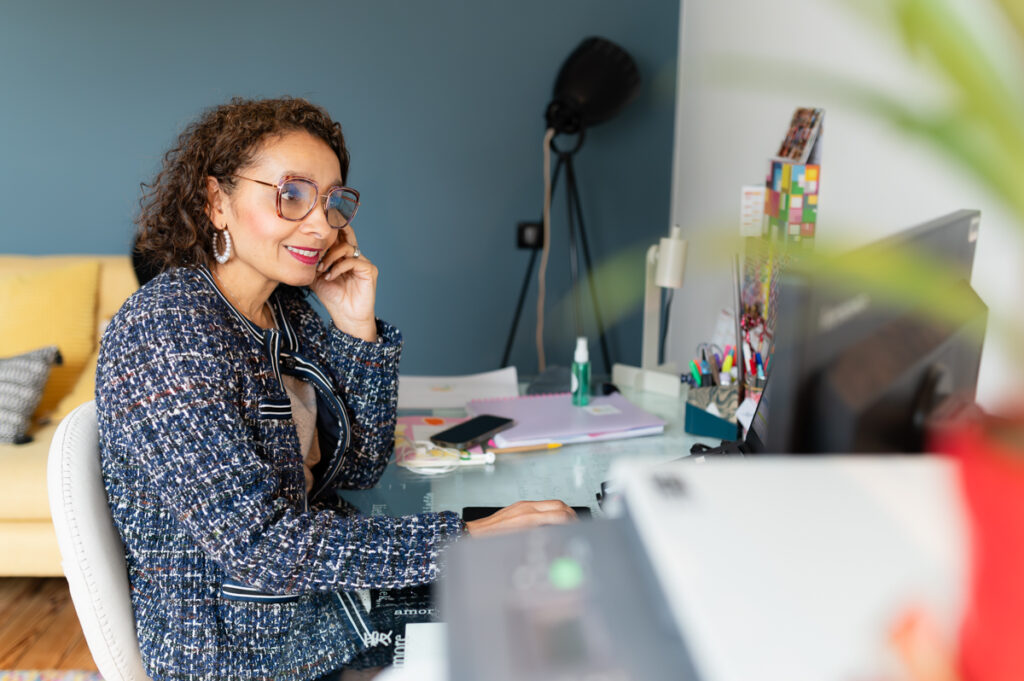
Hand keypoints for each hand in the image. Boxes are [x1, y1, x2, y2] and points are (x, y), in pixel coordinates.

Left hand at [310, 226, 377, 341]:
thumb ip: (312, 264)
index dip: (326, 233)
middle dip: (332, 235)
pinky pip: (353, 261)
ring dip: (331, 256)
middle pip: (345, 235)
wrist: (346, 317)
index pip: (337, 237)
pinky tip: (330, 276)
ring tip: (321, 268)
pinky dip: (338, 267)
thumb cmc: (333, 298)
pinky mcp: (370, 270)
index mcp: (342, 257)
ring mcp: (363, 263)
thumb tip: (299, 250)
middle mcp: (354, 257)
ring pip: (346, 247)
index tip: (310, 236)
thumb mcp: (316, 278)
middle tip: (317, 241)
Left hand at [464, 500, 577, 536]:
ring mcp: (524, 505)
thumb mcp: (519, 544)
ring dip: (562, 511)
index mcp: (529, 519)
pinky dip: (550, 511)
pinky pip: (542, 505)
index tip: (577, 528)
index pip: (560, 514)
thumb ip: (540, 539)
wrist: (475, 533)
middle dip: (571, 514)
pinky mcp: (520, 505)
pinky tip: (550, 521)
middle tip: (576, 524)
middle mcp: (527, 508)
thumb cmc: (493, 542)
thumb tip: (555, 540)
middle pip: (559, 504)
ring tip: (566, 523)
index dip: (573, 522)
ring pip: (552, 503)